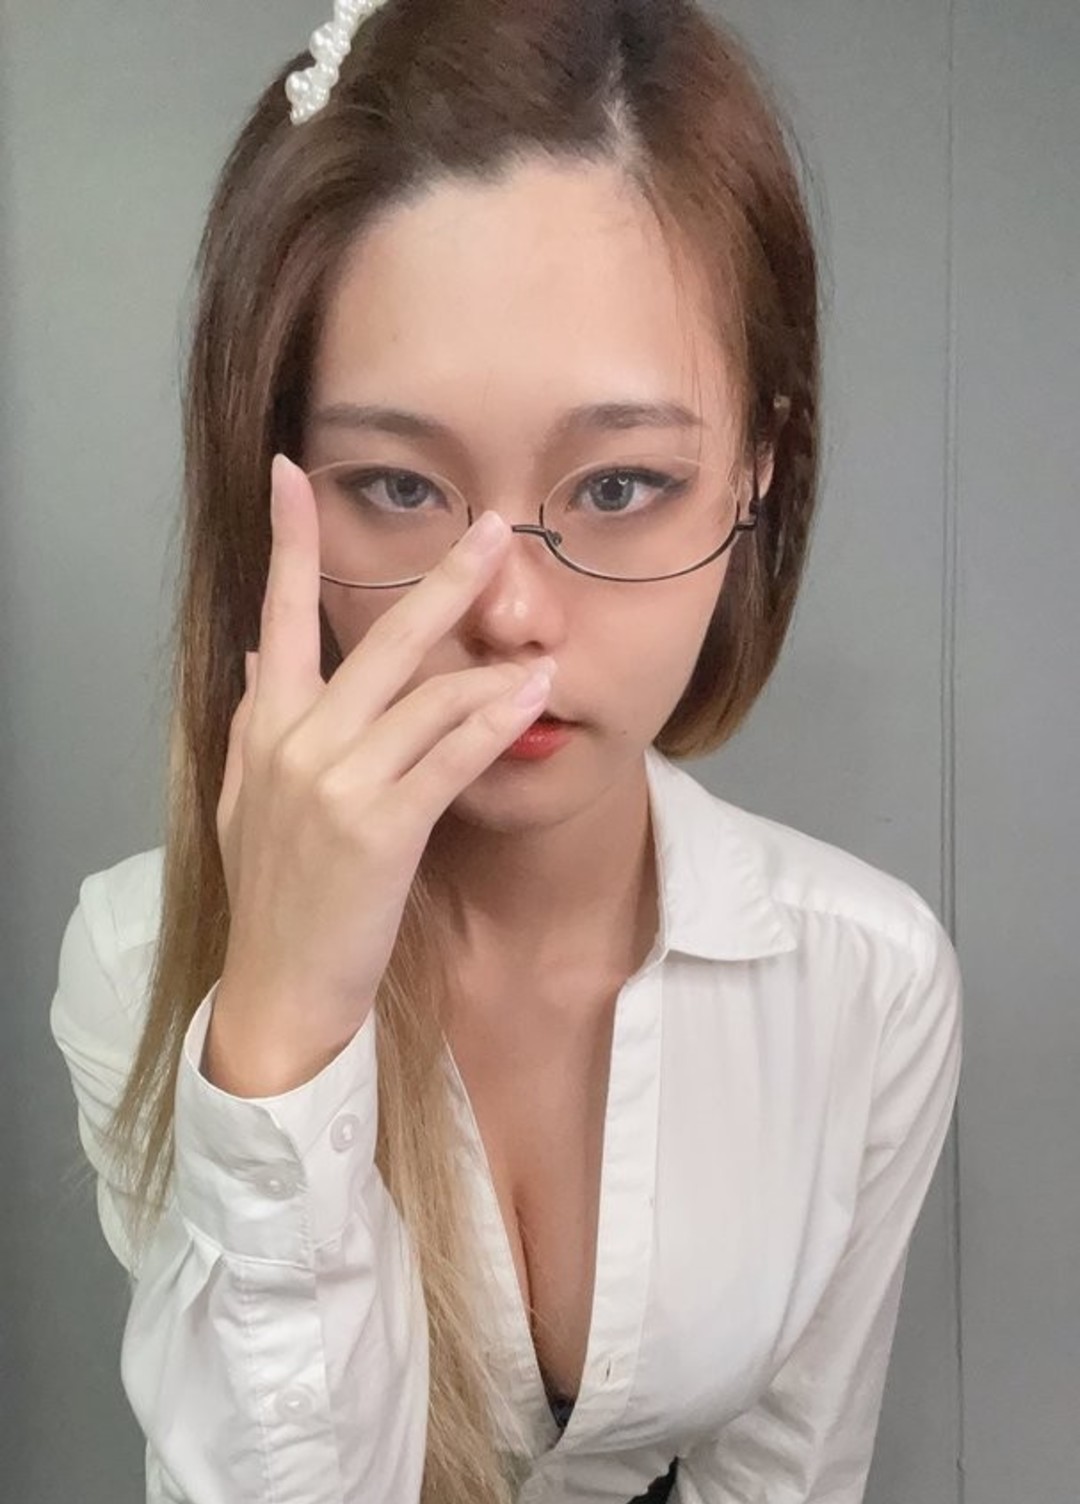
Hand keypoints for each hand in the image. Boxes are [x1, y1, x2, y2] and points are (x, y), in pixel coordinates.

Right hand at [215, 453, 555, 1046]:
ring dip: (493, 666)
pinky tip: (530, 695)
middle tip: (495, 527)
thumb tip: (260, 654)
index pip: (276, 614)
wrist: (279, 987)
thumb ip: (255, 721)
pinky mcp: (381, 828)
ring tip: (542, 644)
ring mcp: (338, 784)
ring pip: (428, 697)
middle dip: (443, 580)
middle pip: (378, 640)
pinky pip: (449, 759)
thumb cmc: (273, 896)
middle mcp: (297, 742)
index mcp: (266, 727)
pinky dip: (493, 723)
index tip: (291, 472)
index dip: (286, 541)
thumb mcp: (244, 800)